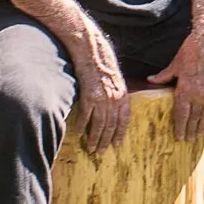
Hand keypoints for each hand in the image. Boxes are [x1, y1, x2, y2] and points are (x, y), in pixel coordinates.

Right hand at [70, 31, 130, 154]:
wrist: (92, 51)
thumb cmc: (103, 63)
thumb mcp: (115, 79)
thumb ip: (117, 94)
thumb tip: (114, 108)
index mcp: (123, 95)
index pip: (124, 120)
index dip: (120, 134)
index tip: (117, 145)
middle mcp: (115, 99)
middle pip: (111, 126)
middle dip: (106, 141)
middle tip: (102, 152)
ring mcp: (102, 98)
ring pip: (99, 125)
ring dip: (95, 139)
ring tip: (91, 148)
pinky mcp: (89, 96)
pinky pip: (86, 117)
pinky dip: (82, 127)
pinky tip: (78, 133)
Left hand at [146, 26, 203, 140]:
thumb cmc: (191, 50)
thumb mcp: (175, 64)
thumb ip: (164, 76)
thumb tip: (151, 80)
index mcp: (185, 90)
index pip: (182, 115)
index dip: (180, 127)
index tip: (179, 137)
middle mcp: (199, 95)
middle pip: (194, 118)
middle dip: (191, 131)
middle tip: (189, 141)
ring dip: (203, 126)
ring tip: (200, 135)